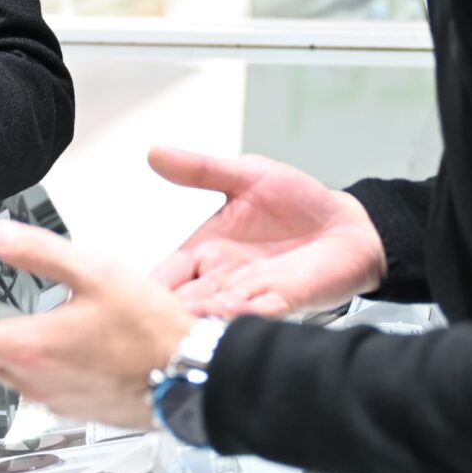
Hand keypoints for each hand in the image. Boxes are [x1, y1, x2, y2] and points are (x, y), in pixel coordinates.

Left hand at [0, 220, 192, 431]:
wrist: (194, 379)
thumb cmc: (154, 332)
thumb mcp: (95, 272)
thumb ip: (41, 252)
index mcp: (30, 347)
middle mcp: (33, 380)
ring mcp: (52, 399)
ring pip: (4, 371)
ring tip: (1, 318)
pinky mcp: (71, 406)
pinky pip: (34, 383)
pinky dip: (29, 361)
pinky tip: (53, 340)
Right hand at [147, 148, 385, 318]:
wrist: (349, 225)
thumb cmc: (300, 203)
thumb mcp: (245, 175)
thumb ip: (201, 170)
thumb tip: (156, 153)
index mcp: (207, 250)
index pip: (167, 273)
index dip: (147, 285)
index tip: (122, 294)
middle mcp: (224, 277)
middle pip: (184, 301)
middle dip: (166, 311)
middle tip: (145, 319)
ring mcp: (252, 293)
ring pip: (214, 312)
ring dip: (198, 318)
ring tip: (180, 319)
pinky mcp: (283, 302)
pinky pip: (256, 313)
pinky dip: (241, 318)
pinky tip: (225, 318)